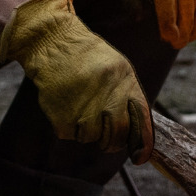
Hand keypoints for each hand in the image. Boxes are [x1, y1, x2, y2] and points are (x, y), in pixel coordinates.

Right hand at [0, 0, 152, 159]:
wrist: (53, 42)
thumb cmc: (87, 57)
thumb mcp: (116, 67)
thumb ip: (128, 95)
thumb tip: (139, 131)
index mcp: (125, 80)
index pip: (140, 121)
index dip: (141, 142)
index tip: (139, 154)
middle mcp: (106, 94)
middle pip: (116, 134)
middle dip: (112, 142)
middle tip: (106, 140)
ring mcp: (83, 106)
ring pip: (91, 137)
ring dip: (86, 130)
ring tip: (79, 107)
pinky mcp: (61, 115)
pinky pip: (69, 134)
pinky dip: (67, 126)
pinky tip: (65, 105)